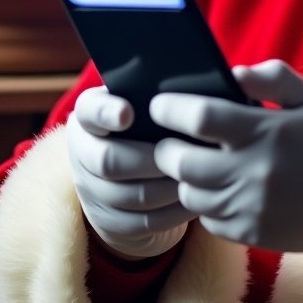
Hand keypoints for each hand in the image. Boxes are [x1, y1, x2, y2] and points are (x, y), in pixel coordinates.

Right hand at [66, 86, 196, 259]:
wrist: (129, 171)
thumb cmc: (149, 125)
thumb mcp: (147, 103)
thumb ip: (166, 91)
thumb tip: (220, 78)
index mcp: (91, 116)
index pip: (89, 111)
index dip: (106, 113)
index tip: (128, 113)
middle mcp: (83, 153)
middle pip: (108, 161)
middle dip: (149, 159)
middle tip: (183, 153)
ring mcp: (92, 192)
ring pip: (129, 196)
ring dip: (167, 187)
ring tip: (198, 176)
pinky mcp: (110, 223)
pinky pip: (142, 223)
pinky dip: (173, 212)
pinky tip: (195, 199)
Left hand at [150, 61, 302, 251]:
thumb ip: (273, 78)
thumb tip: (231, 75)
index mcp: (267, 132)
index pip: (200, 117)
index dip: (171, 109)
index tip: (160, 104)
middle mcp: (254, 171)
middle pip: (182, 162)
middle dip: (167, 149)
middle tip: (169, 140)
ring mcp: (253, 207)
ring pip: (191, 196)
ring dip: (185, 178)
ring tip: (193, 164)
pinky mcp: (255, 234)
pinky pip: (210, 222)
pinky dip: (205, 205)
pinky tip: (217, 190)